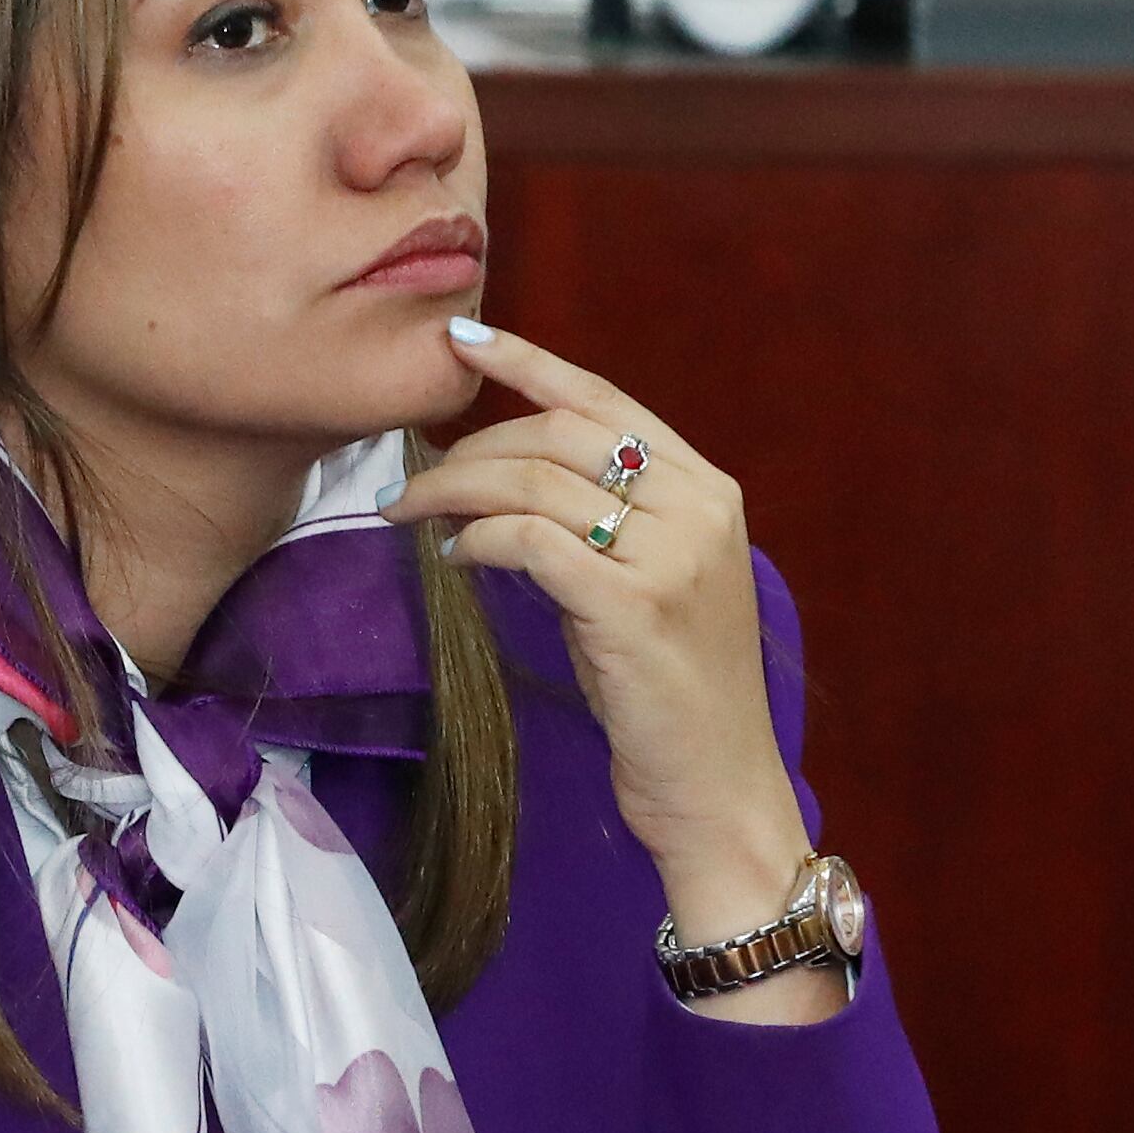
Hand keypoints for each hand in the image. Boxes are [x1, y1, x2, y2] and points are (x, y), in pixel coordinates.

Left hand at [377, 325, 826, 1018]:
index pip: (606, 399)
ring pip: (536, 482)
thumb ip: (606, 524)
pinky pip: (530, 542)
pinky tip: (458, 560)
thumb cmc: (676, 698)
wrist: (720, 792)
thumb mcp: (652, 587)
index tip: (461, 340)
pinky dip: (480, 541)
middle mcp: (700, 508)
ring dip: (457, 493)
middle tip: (414, 482)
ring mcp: (672, 556)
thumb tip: (504, 483)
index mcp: (710, 490)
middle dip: (472, 446)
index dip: (528, 362)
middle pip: (561, 433)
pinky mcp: (634, 606)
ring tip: (413, 517)